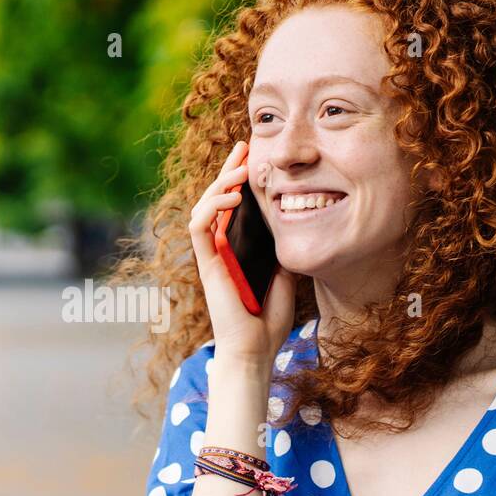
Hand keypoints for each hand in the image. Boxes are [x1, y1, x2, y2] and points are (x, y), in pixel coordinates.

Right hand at [188, 140, 296, 366]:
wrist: (256, 348)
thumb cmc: (267, 319)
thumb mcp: (285, 274)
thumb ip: (282, 249)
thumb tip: (295, 224)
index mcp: (237, 248)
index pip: (234, 205)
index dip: (240, 178)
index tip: (252, 155)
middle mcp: (220, 247)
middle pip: (217, 199)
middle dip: (229, 170)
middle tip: (243, 147)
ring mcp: (211, 254)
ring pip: (203, 207)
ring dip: (219, 184)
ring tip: (239, 170)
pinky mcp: (206, 263)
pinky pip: (199, 227)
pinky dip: (212, 207)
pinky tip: (233, 197)